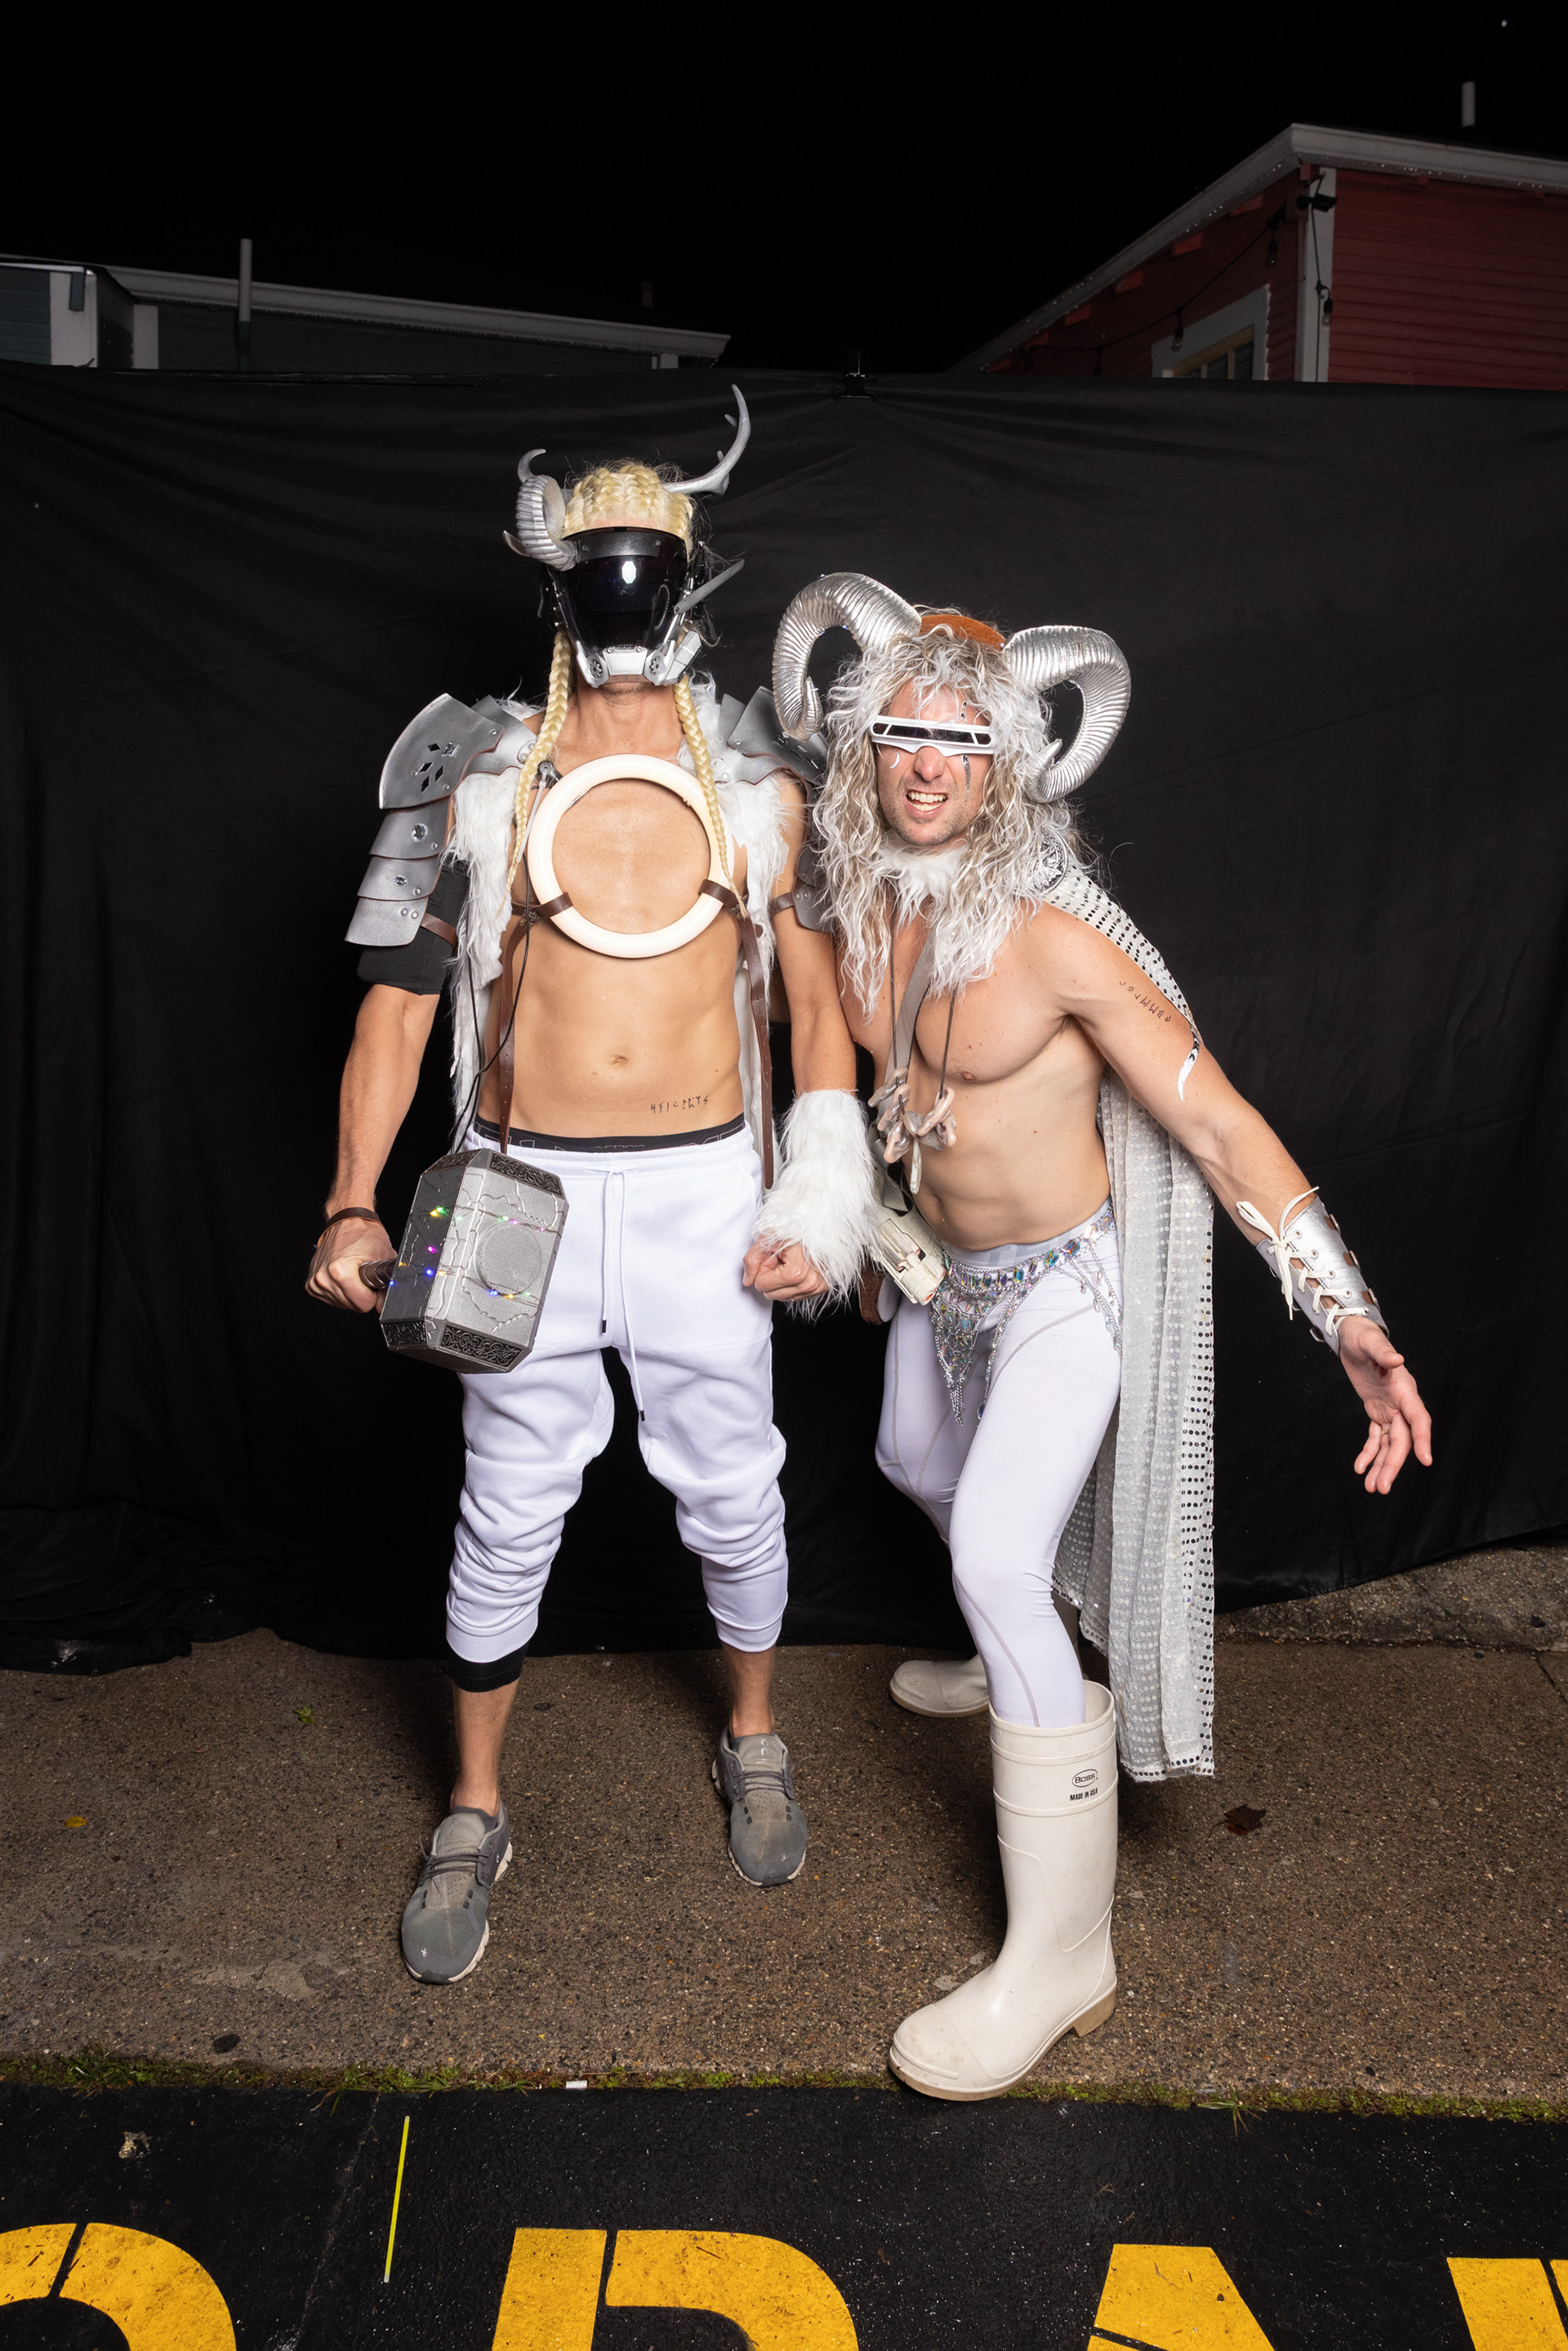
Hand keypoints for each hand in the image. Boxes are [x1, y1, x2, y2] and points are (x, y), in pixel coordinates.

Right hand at [306, 1214, 393, 1312]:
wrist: (346, 1221)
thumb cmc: (364, 1234)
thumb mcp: (385, 1258)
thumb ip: (388, 1286)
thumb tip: (385, 1307)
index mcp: (340, 1272)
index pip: (363, 1305)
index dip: (373, 1295)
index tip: (372, 1281)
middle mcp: (324, 1278)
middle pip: (353, 1306)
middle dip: (362, 1294)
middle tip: (363, 1275)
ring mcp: (315, 1282)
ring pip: (343, 1304)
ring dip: (351, 1292)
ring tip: (353, 1273)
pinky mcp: (311, 1284)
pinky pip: (332, 1299)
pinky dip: (340, 1291)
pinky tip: (343, 1276)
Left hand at [742, 1238, 829, 1302]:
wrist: (819, 1226)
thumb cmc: (794, 1230)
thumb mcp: (767, 1239)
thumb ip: (752, 1260)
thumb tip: (747, 1281)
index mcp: (796, 1272)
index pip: (761, 1285)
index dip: (762, 1269)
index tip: (773, 1257)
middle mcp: (809, 1283)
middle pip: (770, 1294)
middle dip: (771, 1277)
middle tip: (781, 1260)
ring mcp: (817, 1287)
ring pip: (782, 1297)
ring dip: (782, 1281)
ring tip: (790, 1263)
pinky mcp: (821, 1288)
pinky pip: (795, 1296)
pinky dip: (792, 1284)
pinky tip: (798, 1269)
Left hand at [1337, 1317, 1433, 1493]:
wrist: (1353, 1335)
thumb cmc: (1363, 1336)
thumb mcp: (1369, 1341)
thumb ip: (1383, 1351)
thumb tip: (1397, 1360)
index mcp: (1404, 1389)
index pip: (1418, 1418)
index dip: (1422, 1438)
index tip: (1425, 1460)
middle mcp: (1401, 1403)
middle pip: (1403, 1440)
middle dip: (1393, 1464)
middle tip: (1381, 1488)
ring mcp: (1390, 1409)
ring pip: (1391, 1444)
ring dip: (1382, 1465)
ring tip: (1372, 1488)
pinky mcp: (1377, 1411)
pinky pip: (1376, 1437)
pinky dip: (1369, 1453)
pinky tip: (1360, 1468)